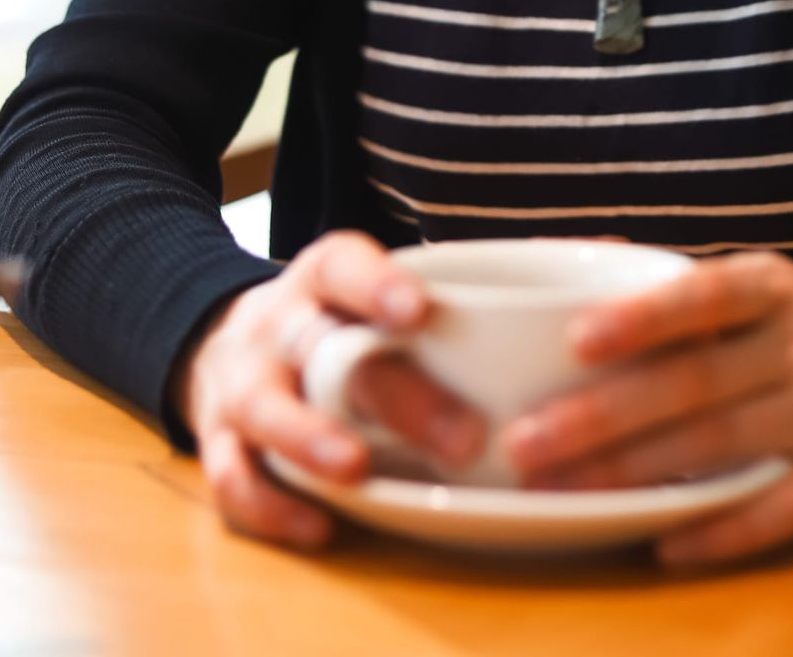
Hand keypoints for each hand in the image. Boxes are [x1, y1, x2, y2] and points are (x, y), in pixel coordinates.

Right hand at [171, 231, 485, 548]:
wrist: (224, 344)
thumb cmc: (335, 324)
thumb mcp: (373, 292)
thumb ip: (450, 301)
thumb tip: (574, 293)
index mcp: (323, 276)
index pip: (344, 267)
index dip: (378, 287)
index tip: (421, 311)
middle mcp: (278, 325)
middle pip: (326, 351)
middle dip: (395, 395)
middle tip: (465, 439)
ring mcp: (243, 384)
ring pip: (268, 407)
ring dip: (311, 439)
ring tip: (358, 471)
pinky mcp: (218, 442)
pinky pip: (234, 477)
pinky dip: (272, 506)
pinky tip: (320, 526)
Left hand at [502, 252, 792, 566]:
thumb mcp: (787, 290)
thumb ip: (701, 293)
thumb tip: (593, 256)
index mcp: (782, 291)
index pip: (707, 294)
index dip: (642, 316)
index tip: (575, 338)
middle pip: (696, 382)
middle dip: (604, 415)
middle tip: (527, 443)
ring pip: (723, 446)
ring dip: (638, 474)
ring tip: (566, 493)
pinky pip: (782, 509)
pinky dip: (723, 528)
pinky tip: (665, 543)